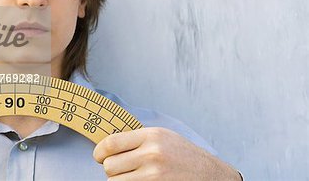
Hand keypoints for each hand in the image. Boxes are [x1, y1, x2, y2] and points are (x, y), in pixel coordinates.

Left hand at [93, 127, 239, 180]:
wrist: (212, 175)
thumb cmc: (184, 155)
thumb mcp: (163, 137)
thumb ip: (137, 139)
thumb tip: (107, 145)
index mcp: (151, 136)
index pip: (110, 143)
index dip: (99, 152)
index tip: (99, 156)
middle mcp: (152, 154)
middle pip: (109, 166)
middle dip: (111, 169)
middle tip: (122, 169)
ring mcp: (154, 176)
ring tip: (133, 177)